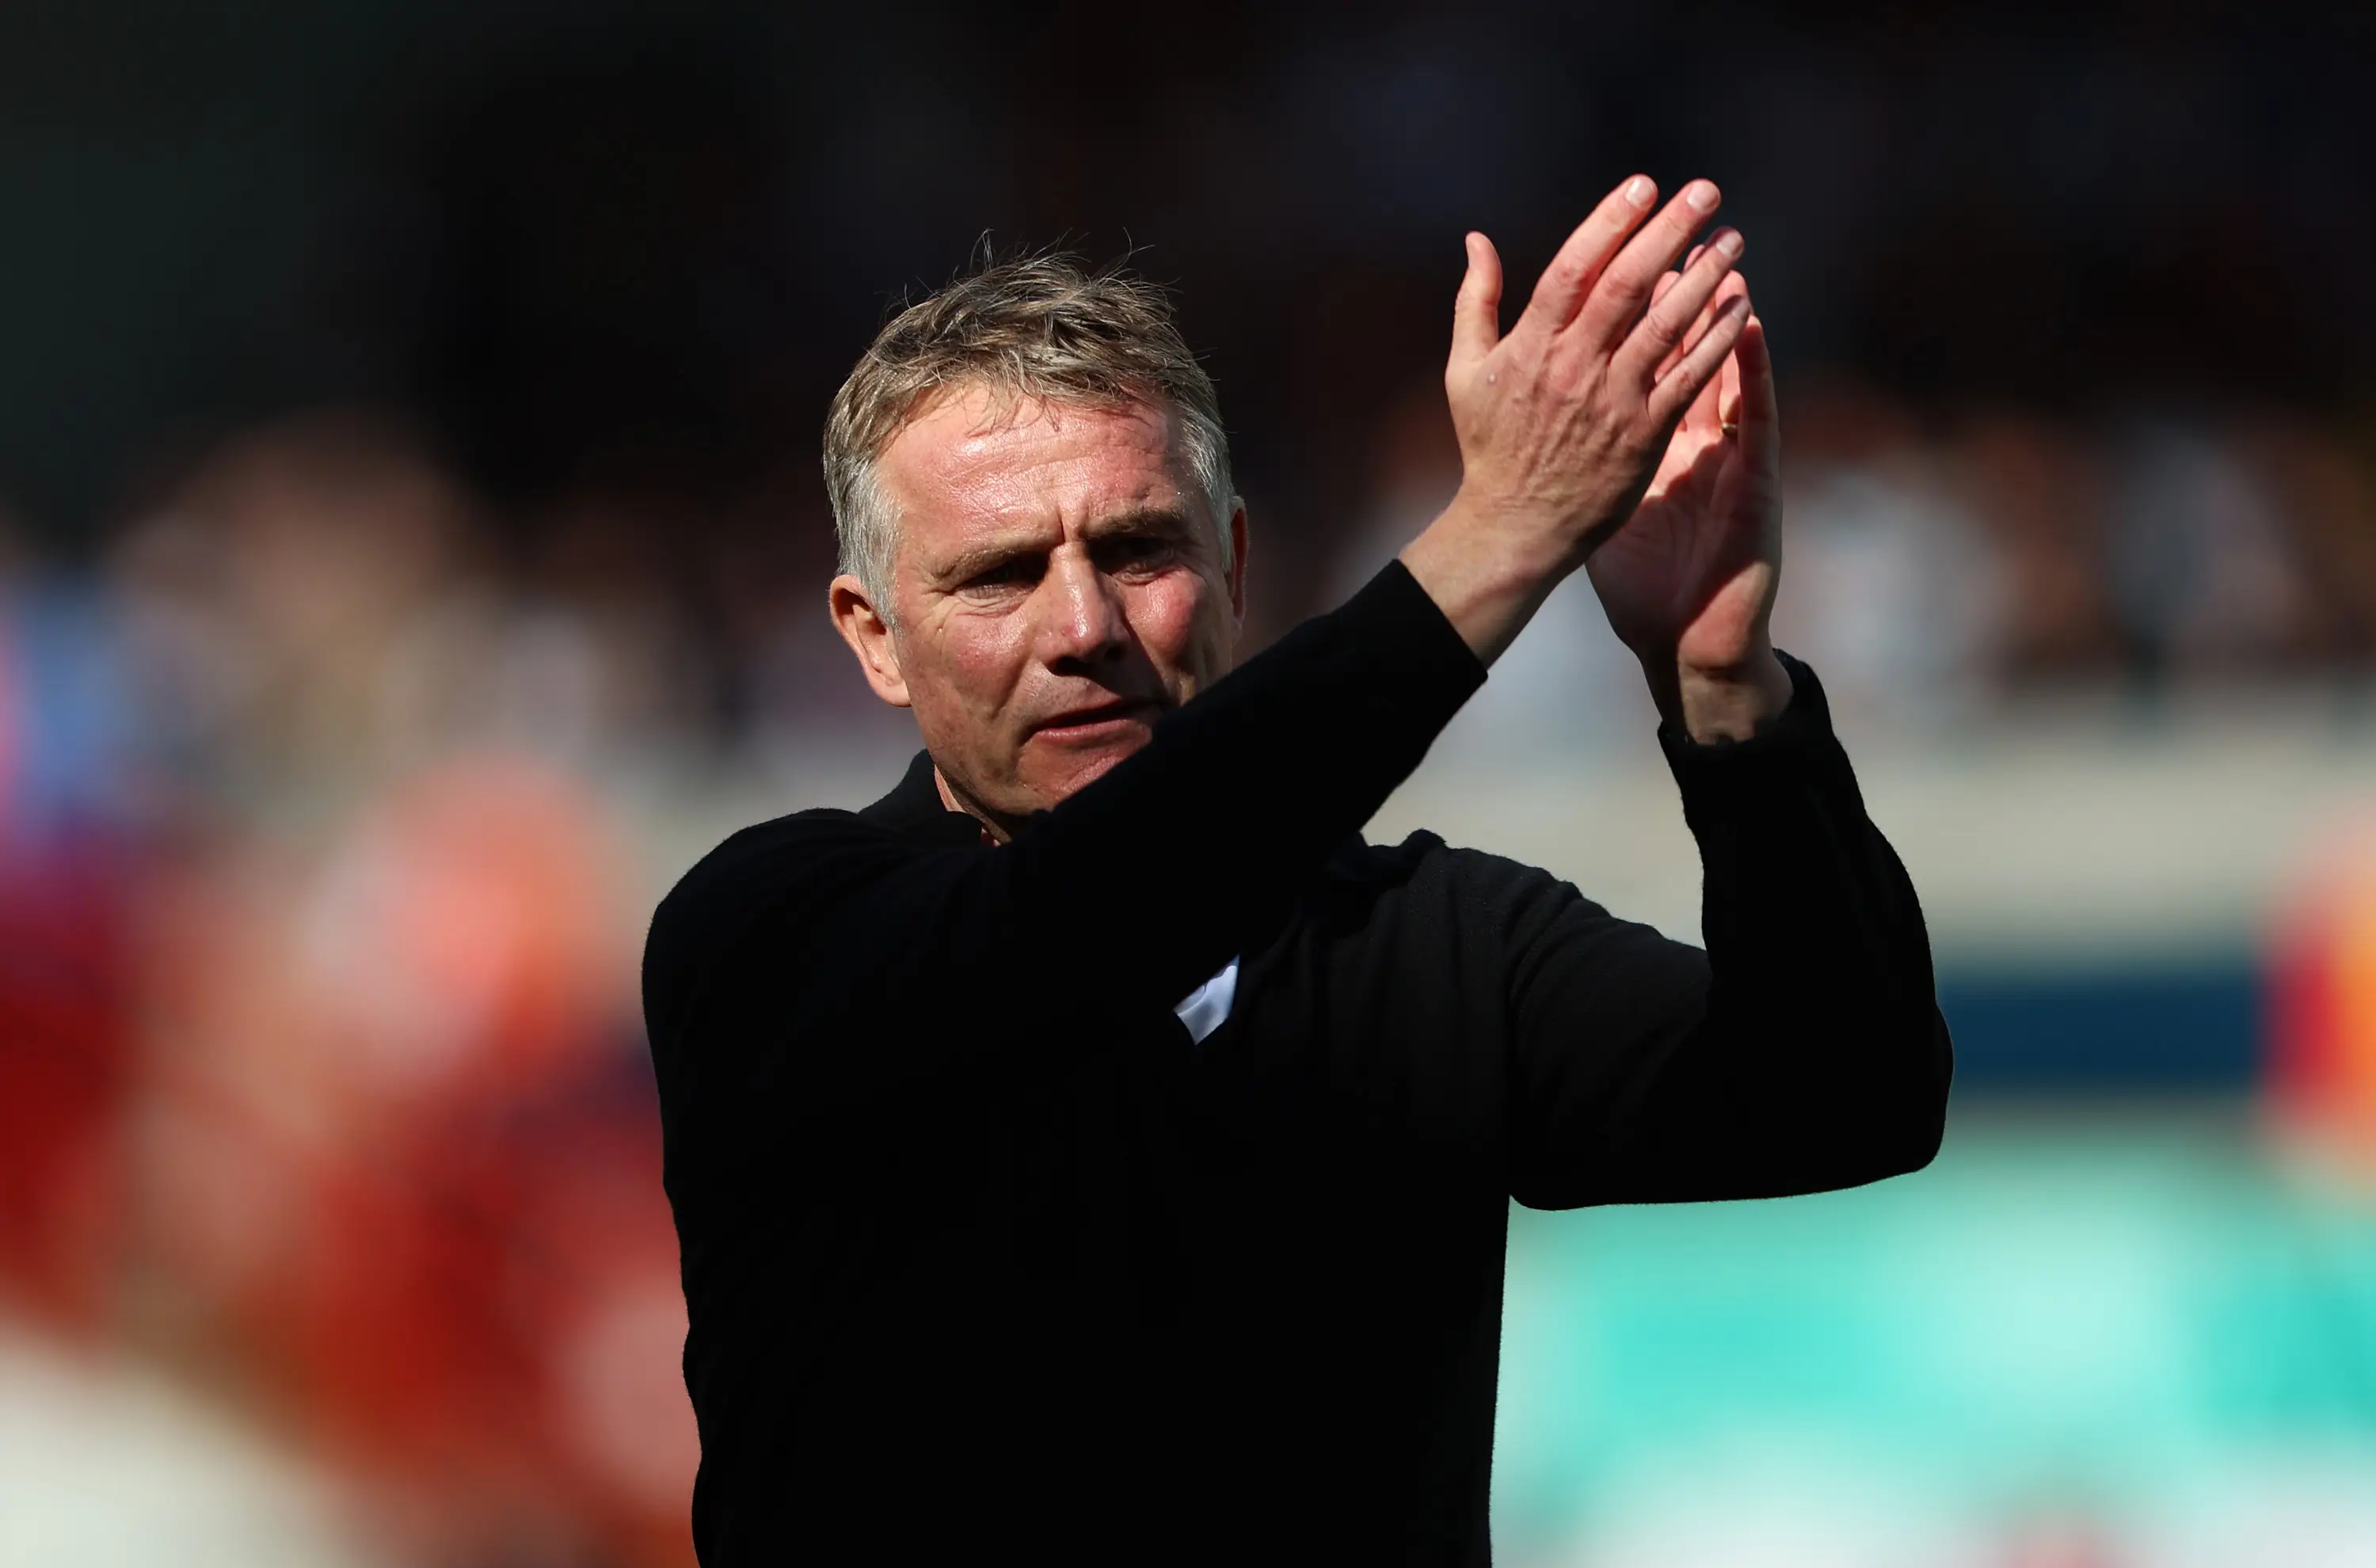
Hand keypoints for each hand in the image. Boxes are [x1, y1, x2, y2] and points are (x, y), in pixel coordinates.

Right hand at [1400, 175, 1749, 666]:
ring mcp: (1612, 401)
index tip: (1643, 185)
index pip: (1574, 269)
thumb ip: (1474, 301)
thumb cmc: (1490, 446)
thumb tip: (1477, 240)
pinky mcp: (1644, 434)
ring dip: (1705, 277)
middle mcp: (1573, 367)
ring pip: (1667, 325)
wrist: (1515, 526)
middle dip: (1669, 231)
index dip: (1609, 222)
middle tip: (1705, 191)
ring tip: (1732, 238)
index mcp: (1530, 346)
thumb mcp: (1464, 371)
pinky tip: (1742, 305)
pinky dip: (1718, 339)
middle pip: (1627, 285)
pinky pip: (1689, 377)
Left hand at [1586, 266, 1790, 740]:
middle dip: (1682, 291)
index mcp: (1654, 439)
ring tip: (1721, 254)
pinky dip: (1751, 371)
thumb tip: (1546, 417)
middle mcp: (1694, 440)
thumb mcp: (1607, 509)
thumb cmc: (1648, 580)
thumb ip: (1581, 453)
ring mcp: (1725, 458)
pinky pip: (1753, 417)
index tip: (1622, 258)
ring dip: (1722, 313)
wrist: (1689, 636)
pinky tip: (1751, 328)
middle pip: (1685, 354)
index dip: (1634, 316)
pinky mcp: (1752, 482)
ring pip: (1723, 373)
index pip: (1644, 364)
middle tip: (1682, 230)